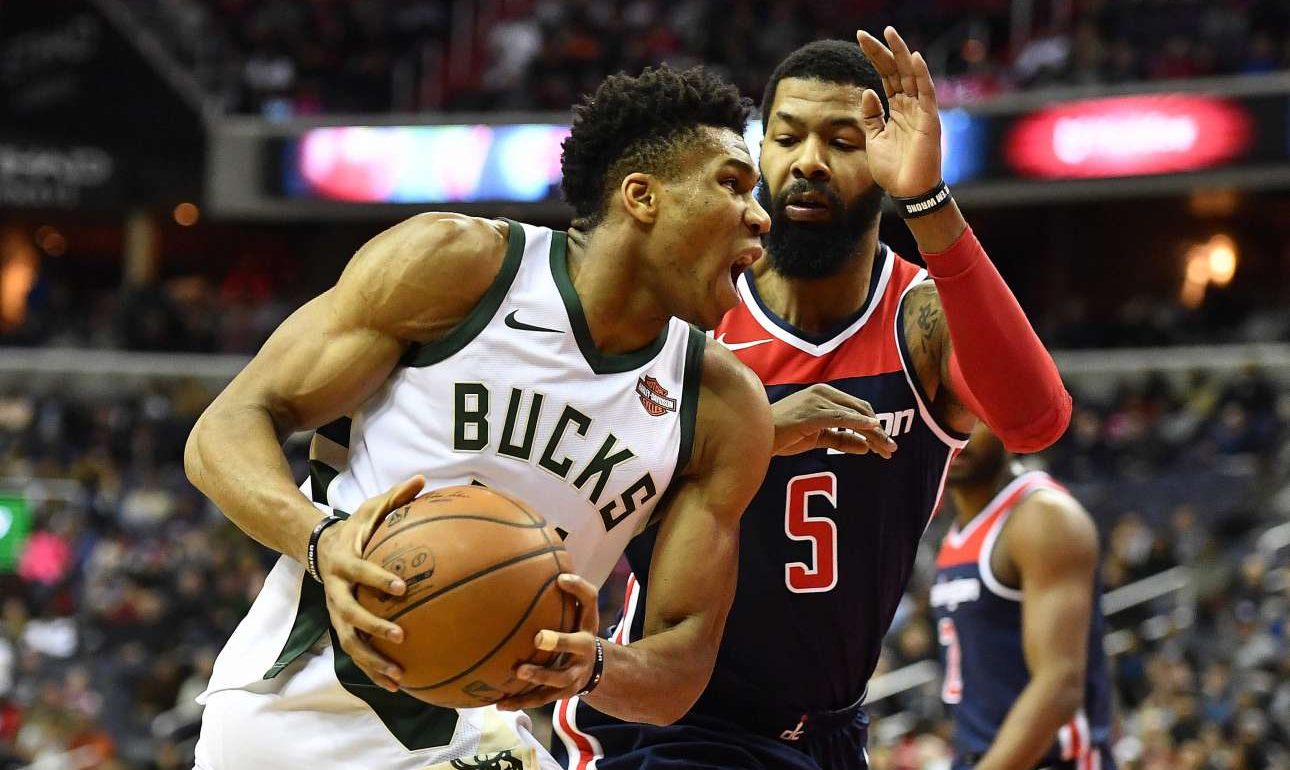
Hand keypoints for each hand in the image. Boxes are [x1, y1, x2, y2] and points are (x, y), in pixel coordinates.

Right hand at [317, 474, 424, 691]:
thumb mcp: (371, 508)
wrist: (318, 548)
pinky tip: (398, 685)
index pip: (361, 571)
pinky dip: (373, 671)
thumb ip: (396, 497)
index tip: (402, 587)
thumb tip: (423, 478)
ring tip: (398, 677)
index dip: (378, 579)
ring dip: (372, 661)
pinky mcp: (341, 626)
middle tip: (402, 636)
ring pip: (350, 642)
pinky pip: (356, 653)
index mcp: (345, 561)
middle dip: (374, 627)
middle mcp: (336, 590)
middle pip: (350, 613)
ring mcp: (336, 612)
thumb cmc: (356, 527)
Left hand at [497, 574, 600, 710]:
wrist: (594, 669)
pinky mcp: (563, 693)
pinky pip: (542, 699)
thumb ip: (560, 594)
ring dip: (540, 676)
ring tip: (519, 673)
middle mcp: (585, 649)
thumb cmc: (574, 631)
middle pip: (577, 644)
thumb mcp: (575, 612)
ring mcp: (576, 673)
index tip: (559, 579)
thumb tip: (530, 565)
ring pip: (560, 678)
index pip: (589, 601)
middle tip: (538, 638)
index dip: (578, 589)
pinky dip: (521, 702)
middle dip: (559, 641)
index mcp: (587, 624)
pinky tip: (500, 703)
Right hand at [772, 383, 896, 457]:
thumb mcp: (818, 438)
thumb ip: (841, 439)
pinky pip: (841, 418)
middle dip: (878, 430)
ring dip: (874, 432)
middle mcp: (822, 393)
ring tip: (886, 448)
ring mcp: (817, 401)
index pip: (857, 408)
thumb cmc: (783, 436)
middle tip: (890, 449)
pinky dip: (859, 423)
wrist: (757, 437)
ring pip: (855, 415)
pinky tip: (873, 430)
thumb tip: (866, 446)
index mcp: (823, 395)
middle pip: (861, 409)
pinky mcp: (812, 413)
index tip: (885, 443)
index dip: (874, 425)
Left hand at [856, 27, 942, 197]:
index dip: (874, 58)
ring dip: (901, 54)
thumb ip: (872, 115)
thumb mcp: (874, 138)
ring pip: (911, 75)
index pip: (885, 76)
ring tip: (889, 34)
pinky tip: (913, 58)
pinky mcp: (930, 120)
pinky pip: (926, 93)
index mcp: (897, 109)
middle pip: (896, 71)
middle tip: (865, 34)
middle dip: (882, 51)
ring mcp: (921, 111)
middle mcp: (910, 106)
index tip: (859, 40)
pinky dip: (921, 75)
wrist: (906, 191)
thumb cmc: (892, 169)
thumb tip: (868, 92)